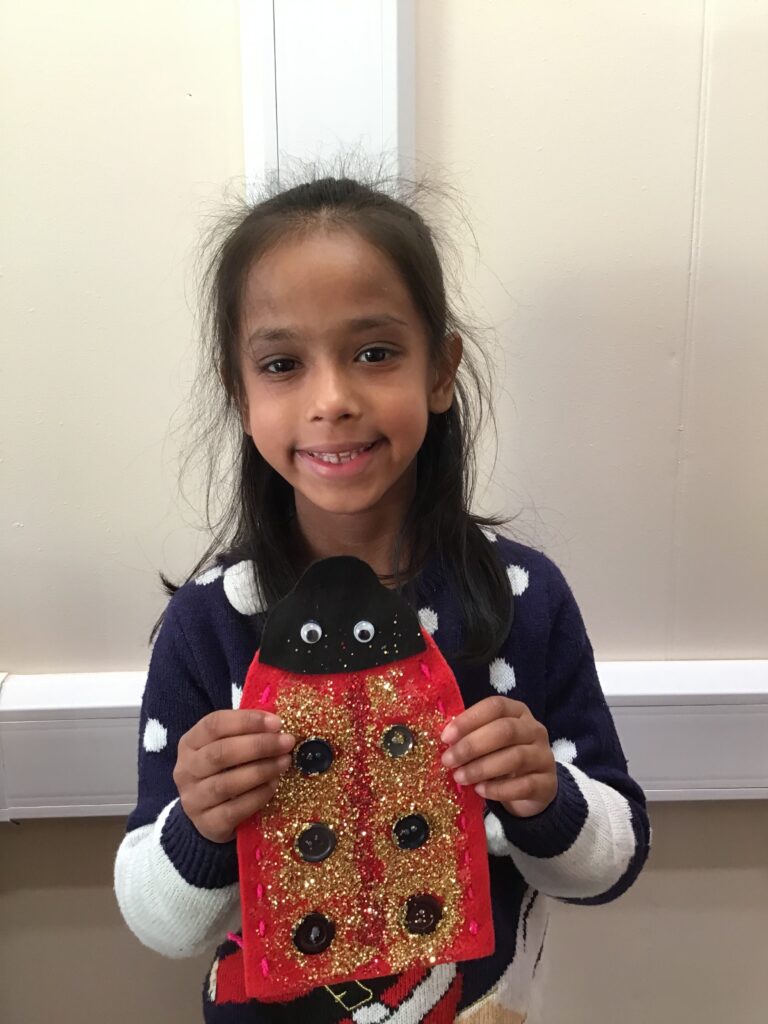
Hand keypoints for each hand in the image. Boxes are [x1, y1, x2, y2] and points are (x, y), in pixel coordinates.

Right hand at [174, 709, 294, 842]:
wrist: (210, 816)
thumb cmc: (225, 772)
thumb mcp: (227, 747)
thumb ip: (246, 733)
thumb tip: (277, 724)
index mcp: (189, 743)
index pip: (214, 725)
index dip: (246, 720)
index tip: (276, 723)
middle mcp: (185, 770)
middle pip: (220, 753)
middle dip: (259, 745)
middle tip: (286, 742)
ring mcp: (193, 800)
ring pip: (227, 783)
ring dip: (261, 770)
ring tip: (284, 762)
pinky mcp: (207, 824)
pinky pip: (234, 810)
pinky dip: (258, 796)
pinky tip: (274, 785)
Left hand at [440, 696, 557, 817]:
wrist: (533, 788)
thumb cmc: (503, 757)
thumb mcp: (489, 742)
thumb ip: (472, 736)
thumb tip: (445, 740)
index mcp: (518, 712)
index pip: (495, 706)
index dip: (469, 719)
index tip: (446, 737)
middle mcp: (534, 730)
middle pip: (505, 731)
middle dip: (472, 745)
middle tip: (448, 760)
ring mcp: (544, 756)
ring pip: (515, 758)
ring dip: (482, 768)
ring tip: (459, 777)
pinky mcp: (547, 783)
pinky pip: (524, 785)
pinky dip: (498, 789)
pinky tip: (480, 791)